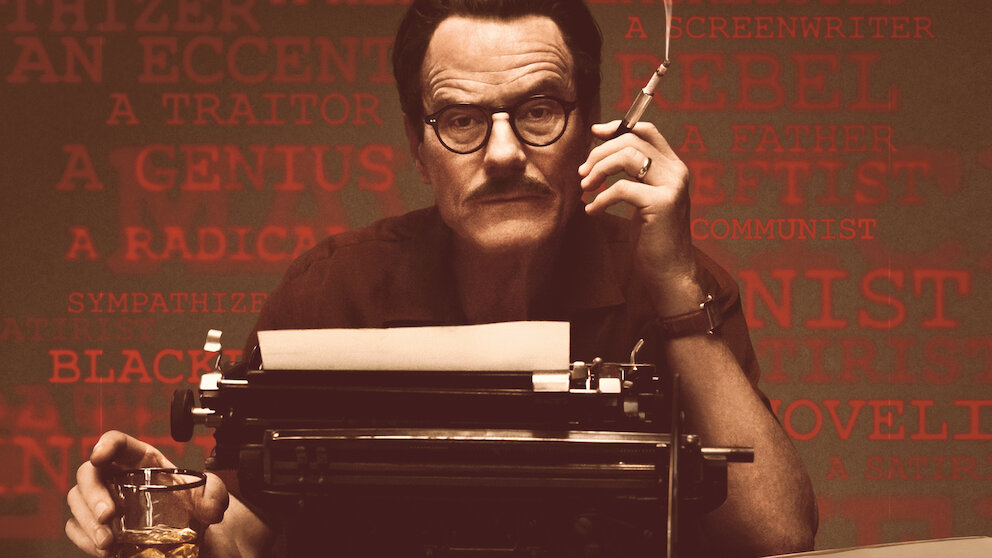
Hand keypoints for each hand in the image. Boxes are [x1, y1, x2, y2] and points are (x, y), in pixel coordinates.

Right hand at [65, 431, 228, 556]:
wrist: (193, 542)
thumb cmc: (195, 511)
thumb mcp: (212, 497)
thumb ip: (215, 494)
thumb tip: (210, 505)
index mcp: (142, 461)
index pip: (118, 442)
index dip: (106, 444)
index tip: (99, 456)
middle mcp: (118, 478)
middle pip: (89, 473)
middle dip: (92, 493)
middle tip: (108, 515)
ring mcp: (104, 502)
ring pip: (77, 501)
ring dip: (87, 522)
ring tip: (108, 543)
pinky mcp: (97, 527)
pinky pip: (76, 528)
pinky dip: (85, 540)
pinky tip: (104, 550)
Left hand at [578, 121, 701, 314]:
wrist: (670, 273)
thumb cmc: (652, 238)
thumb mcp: (643, 199)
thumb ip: (633, 175)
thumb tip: (602, 149)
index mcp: (673, 167)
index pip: (647, 131)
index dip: (618, 126)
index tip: (595, 133)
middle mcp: (677, 172)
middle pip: (632, 140)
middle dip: (599, 152)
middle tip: (582, 173)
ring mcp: (672, 186)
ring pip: (627, 156)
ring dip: (598, 169)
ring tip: (585, 188)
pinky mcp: (662, 204)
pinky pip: (621, 188)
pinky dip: (600, 198)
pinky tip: (592, 211)